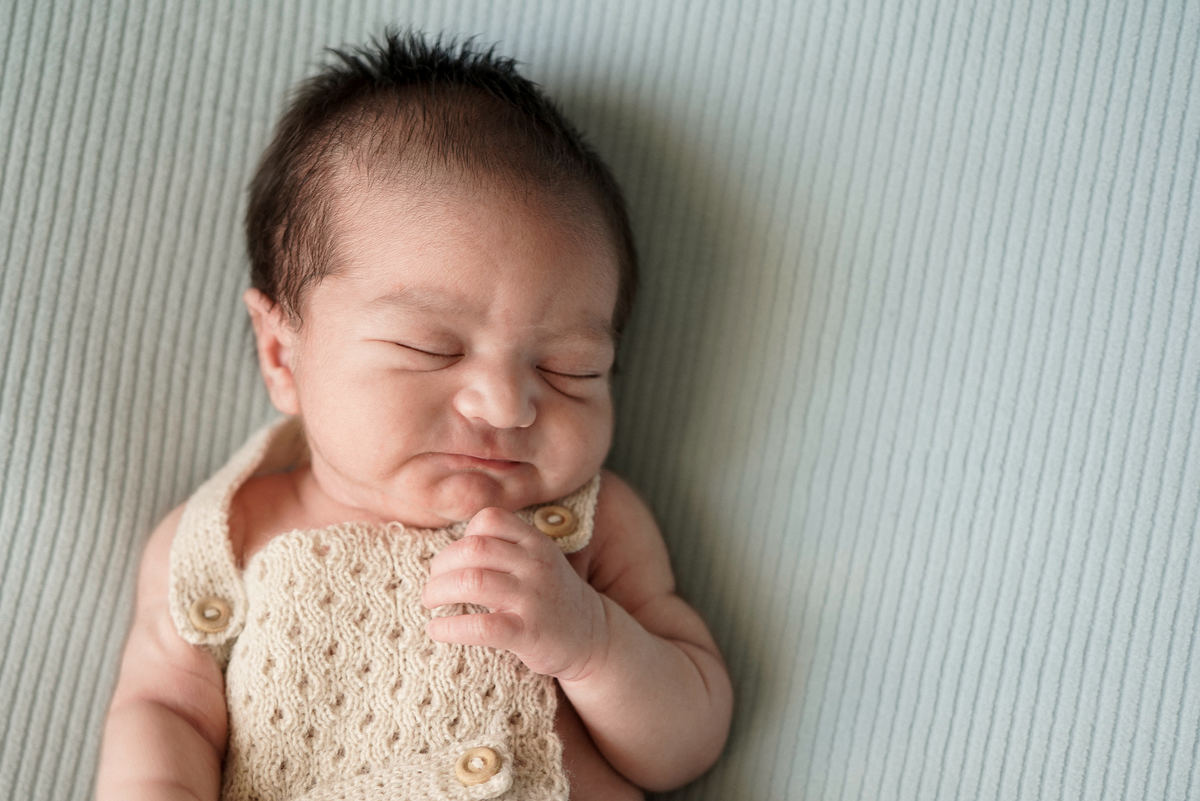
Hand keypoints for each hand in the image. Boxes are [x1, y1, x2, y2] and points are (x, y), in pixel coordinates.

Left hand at [421, 507, 608, 680]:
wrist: (591, 636)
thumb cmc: (548, 595)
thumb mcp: (536, 560)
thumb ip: (503, 547)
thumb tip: (447, 551)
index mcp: (536, 542)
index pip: (490, 519)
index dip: (463, 536)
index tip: (456, 560)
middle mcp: (536, 565)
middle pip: (473, 548)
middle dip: (441, 565)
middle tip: (432, 584)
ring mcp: (533, 598)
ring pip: (472, 581)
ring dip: (438, 591)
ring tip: (430, 602)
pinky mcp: (528, 633)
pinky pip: (480, 626)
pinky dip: (450, 627)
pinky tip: (437, 630)